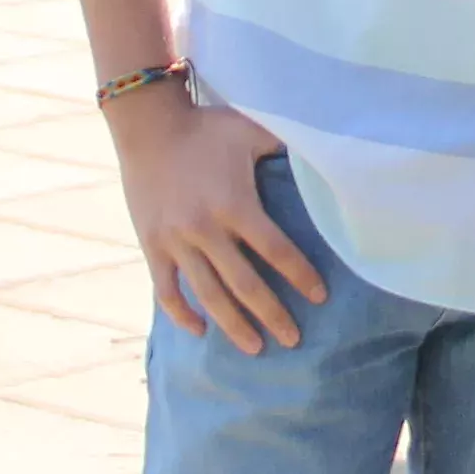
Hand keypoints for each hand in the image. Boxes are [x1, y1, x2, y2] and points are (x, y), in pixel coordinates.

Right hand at [107, 86, 325, 349]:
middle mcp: (205, 228)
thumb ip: (285, 145)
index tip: (319, 297)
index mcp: (235, 204)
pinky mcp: (152, 246)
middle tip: (293, 340)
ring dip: (232, 326)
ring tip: (255, 348)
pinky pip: (166, 290)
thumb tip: (327, 149)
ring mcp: (176, 241)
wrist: (147, 125)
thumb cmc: (205, 127)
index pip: (276, 250)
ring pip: (208, 295)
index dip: (300, 276)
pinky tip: (200, 330)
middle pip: (245, 285)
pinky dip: (181, 314)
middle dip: (272, 315)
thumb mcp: (250, 129)